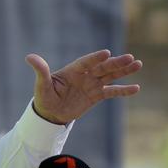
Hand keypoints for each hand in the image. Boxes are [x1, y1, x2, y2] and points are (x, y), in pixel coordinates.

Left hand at [26, 49, 141, 124]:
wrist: (50, 113)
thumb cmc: (44, 97)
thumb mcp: (42, 85)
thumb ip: (40, 70)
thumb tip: (29, 57)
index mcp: (72, 71)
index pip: (86, 62)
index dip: (95, 58)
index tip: (106, 53)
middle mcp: (84, 75)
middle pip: (102, 68)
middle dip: (115, 63)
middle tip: (130, 57)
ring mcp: (91, 85)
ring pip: (110, 76)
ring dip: (124, 71)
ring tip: (138, 64)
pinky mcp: (96, 95)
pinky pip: (111, 92)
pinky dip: (123, 90)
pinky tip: (136, 88)